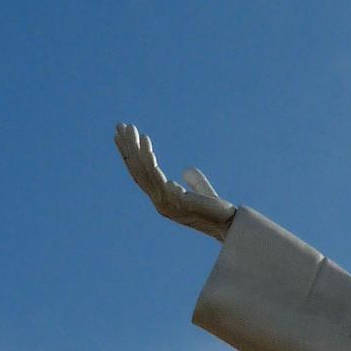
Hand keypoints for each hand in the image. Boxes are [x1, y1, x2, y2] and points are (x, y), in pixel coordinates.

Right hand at [115, 124, 234, 240]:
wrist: (230, 225)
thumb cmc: (218, 211)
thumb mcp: (202, 192)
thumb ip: (194, 182)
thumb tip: (186, 170)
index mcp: (163, 200)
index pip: (141, 176)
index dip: (131, 157)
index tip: (122, 137)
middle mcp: (160, 203)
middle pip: (137, 171)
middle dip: (128, 148)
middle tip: (120, 125)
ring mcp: (166, 203)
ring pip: (144, 172)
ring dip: (135, 149)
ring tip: (131, 129)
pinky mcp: (175, 201)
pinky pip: (157, 177)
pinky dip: (150, 161)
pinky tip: (147, 146)